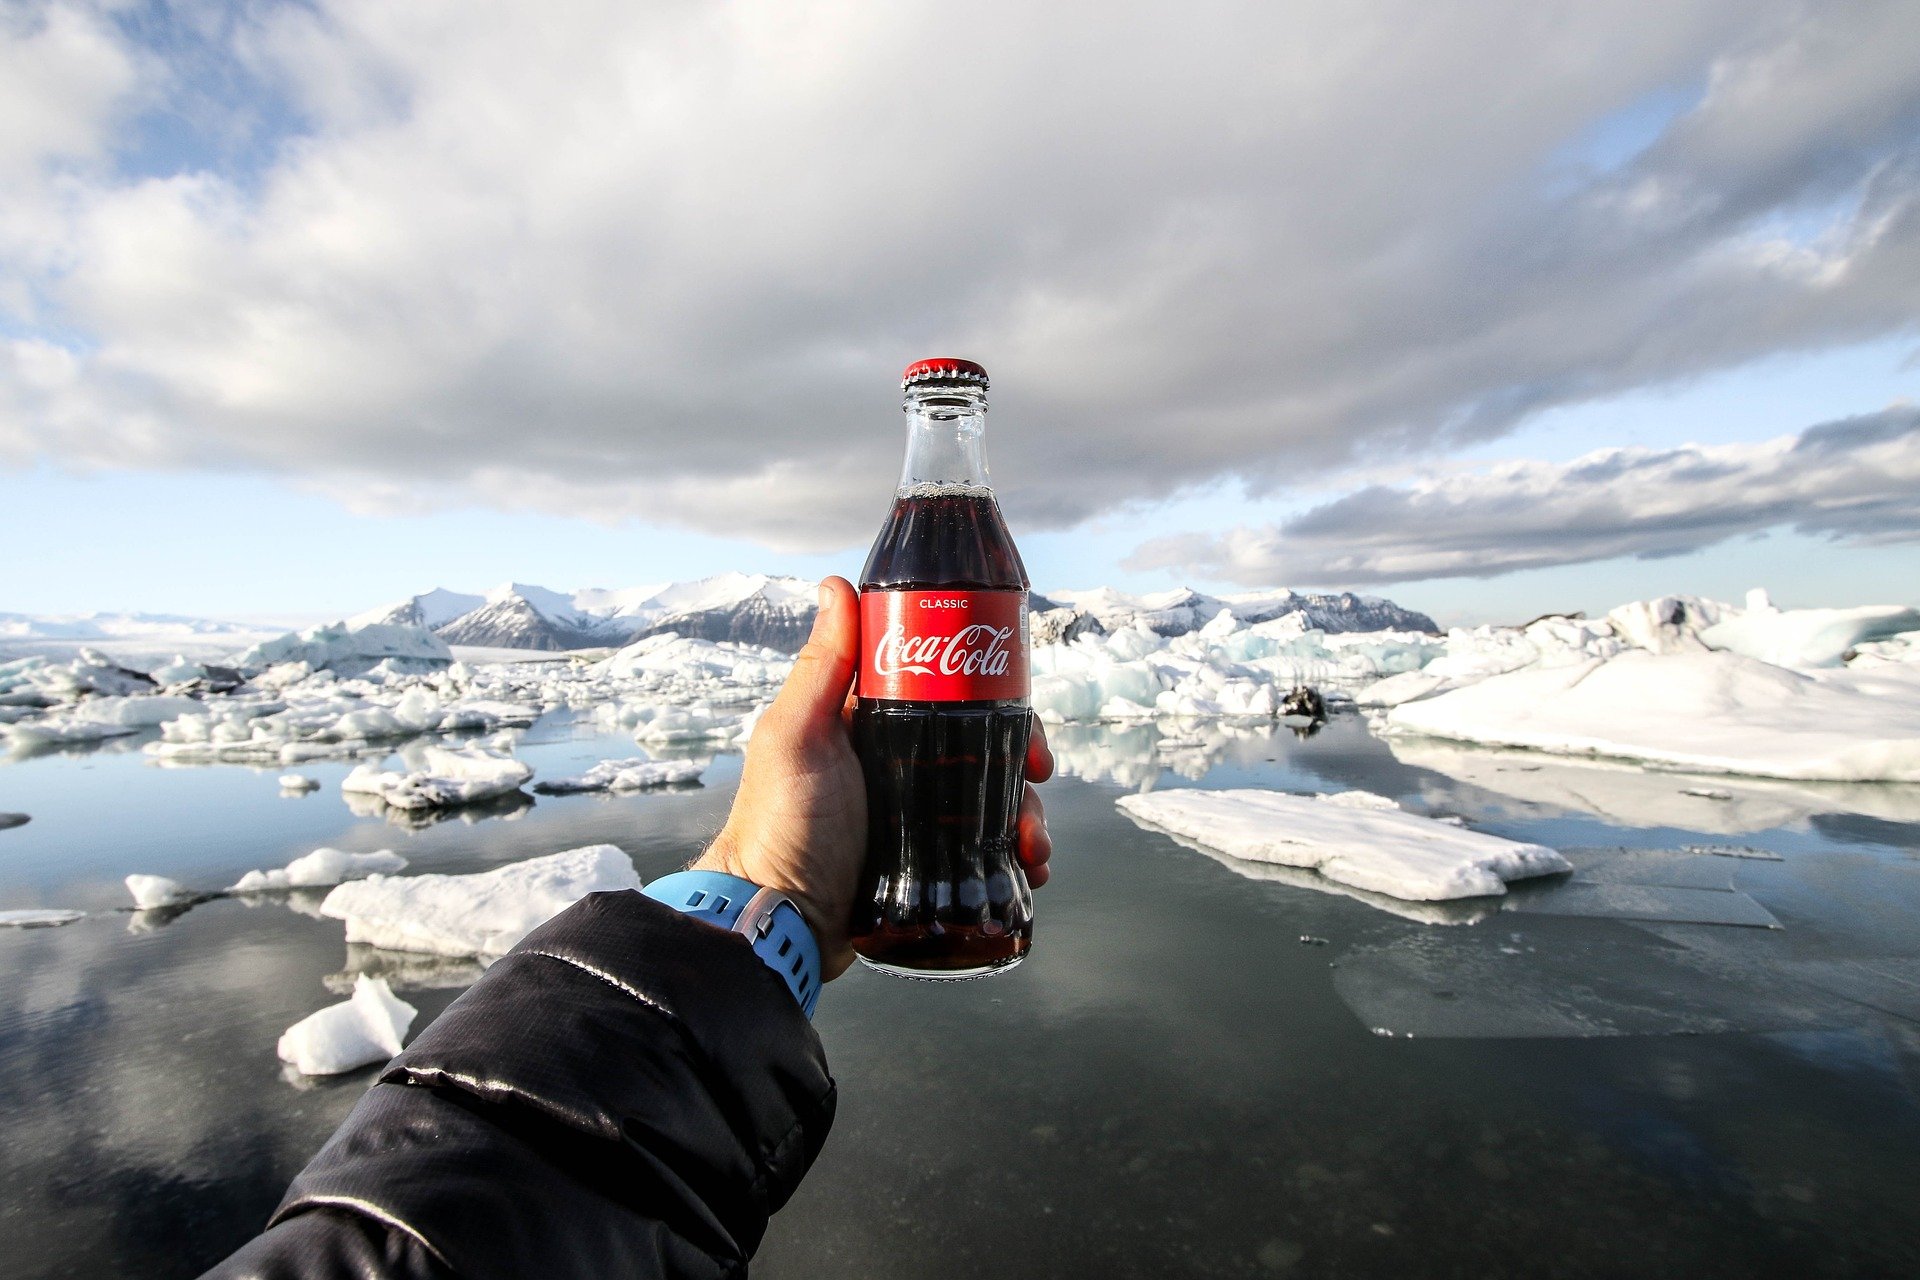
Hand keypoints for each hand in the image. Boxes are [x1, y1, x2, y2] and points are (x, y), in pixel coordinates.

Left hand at [693, 575, 1053, 979]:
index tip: (1018, 703)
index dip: (990, 688)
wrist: (780, 921)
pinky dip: (1015, 853)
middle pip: (981, 742)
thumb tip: (837, 584)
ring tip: (1032, 842)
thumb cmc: (780, 824)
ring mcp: (915, 815)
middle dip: (1021, 756)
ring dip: (1026, 812)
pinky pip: (986, 849)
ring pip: (992, 797)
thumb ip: (822, 666)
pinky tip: (1029, 867)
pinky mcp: (928, 863)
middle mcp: (896, 762)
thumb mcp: (798, 737)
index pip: (945, 686)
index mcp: (869, 722)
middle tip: (1038, 774)